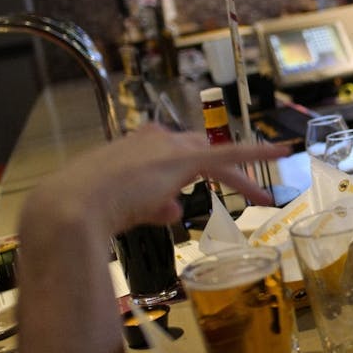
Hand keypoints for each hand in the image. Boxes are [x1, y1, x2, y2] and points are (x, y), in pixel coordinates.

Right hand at [23, 123, 285, 237]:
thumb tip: (175, 208)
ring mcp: (167, 148)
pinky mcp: (183, 160)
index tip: (207, 174)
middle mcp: (154, 140)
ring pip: (217, 159)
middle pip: (201, 153)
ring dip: (241, 179)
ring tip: (263, 197)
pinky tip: (281, 152)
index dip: (195, 164)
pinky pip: (230, 154)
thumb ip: (154, 206)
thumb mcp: (125, 209)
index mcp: (135, 146)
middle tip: (250, 193)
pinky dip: (257, 153)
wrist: (71, 208)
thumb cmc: (87, 212)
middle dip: (227, 173)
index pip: (175, 153)